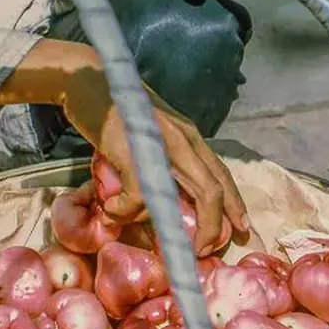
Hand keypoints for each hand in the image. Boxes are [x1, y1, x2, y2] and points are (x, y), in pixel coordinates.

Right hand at [61, 61, 247, 255]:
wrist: (87, 78)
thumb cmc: (113, 107)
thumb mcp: (148, 131)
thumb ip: (159, 158)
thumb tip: (159, 198)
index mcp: (188, 134)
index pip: (221, 173)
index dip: (234, 203)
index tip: (241, 228)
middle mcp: (183, 138)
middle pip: (213, 190)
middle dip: (214, 227)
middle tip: (204, 250)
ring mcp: (161, 144)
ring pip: (187, 196)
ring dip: (170, 226)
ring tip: (139, 229)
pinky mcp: (134, 152)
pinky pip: (141, 197)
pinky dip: (126, 211)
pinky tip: (111, 208)